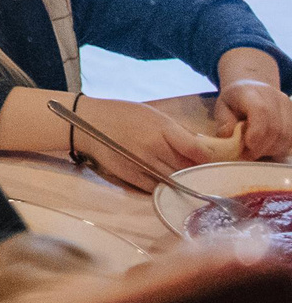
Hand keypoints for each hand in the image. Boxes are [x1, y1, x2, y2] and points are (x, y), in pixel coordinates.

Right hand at [70, 97, 211, 190]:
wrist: (86, 123)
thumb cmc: (122, 114)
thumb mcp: (153, 114)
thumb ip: (177, 131)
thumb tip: (201, 148)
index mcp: (162, 129)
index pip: (196, 150)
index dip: (210, 159)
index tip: (215, 162)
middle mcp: (154, 148)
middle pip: (188, 168)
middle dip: (200, 172)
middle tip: (208, 174)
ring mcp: (142, 165)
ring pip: (175, 182)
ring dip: (186, 183)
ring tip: (192, 182)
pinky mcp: (131, 177)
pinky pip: (158, 188)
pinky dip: (166, 187)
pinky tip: (169, 184)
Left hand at [216, 79, 291, 159]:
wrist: (252, 88)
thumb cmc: (235, 101)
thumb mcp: (221, 107)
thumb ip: (223, 121)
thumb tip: (228, 135)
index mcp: (250, 92)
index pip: (260, 111)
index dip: (257, 132)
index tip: (248, 146)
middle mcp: (274, 97)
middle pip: (276, 128)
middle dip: (262, 147)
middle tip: (247, 155)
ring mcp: (288, 107)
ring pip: (287, 136)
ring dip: (271, 149)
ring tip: (256, 151)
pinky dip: (280, 147)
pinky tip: (267, 148)